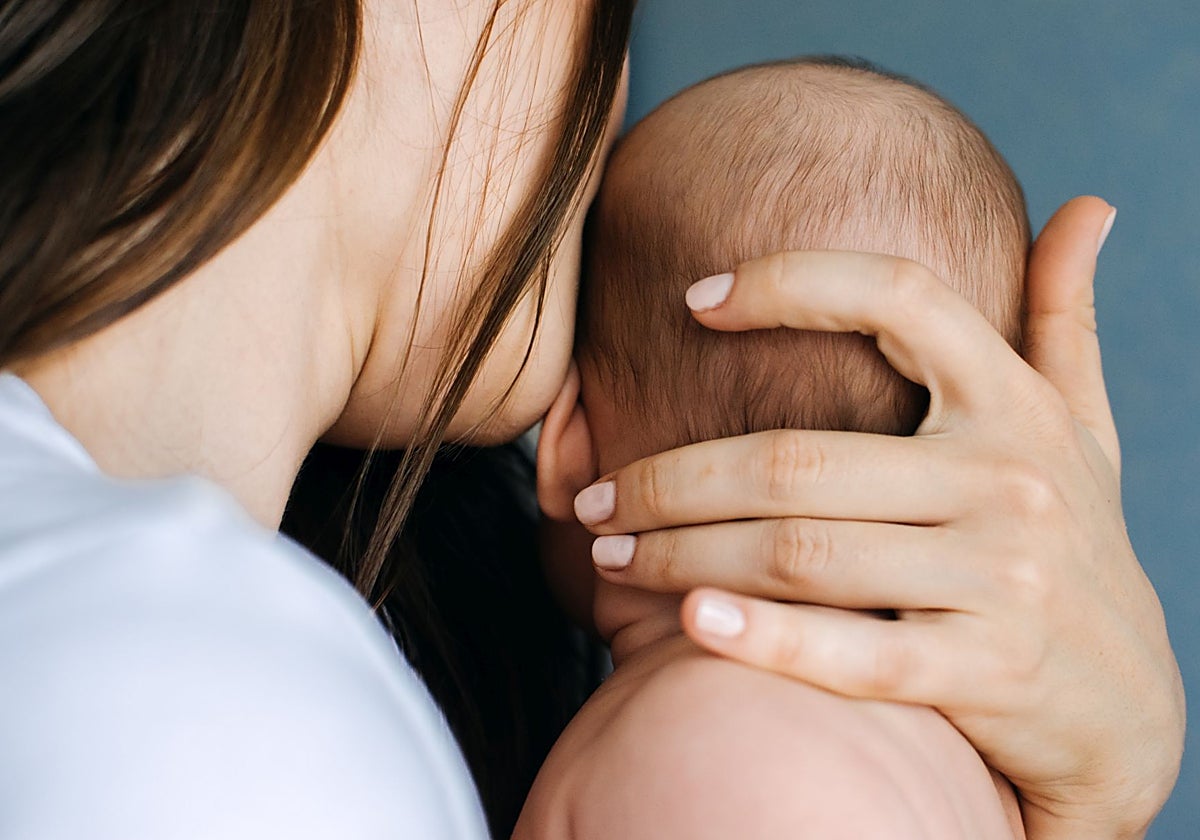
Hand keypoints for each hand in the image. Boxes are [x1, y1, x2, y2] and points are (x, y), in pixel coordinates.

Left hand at [572, 197, 1184, 838]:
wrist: (1127, 709)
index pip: (897, 297)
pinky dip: (761, 637)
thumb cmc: (1075, 548)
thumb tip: (1088, 206)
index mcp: (1014, 402)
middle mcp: (1008, 477)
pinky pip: (850, 652)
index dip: (791, 283)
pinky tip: (687, 624)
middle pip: (795, 460)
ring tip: (608, 555)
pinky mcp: (985, 671)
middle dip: (670, 480)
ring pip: (798, 552)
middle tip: (595, 499)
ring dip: (680, 554)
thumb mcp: (1085, 427)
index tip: (693, 298)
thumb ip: (1065, 317)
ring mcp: (1000, 577)